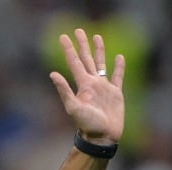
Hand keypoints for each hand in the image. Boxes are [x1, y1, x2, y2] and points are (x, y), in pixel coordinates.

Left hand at [49, 29, 124, 144]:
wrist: (102, 137)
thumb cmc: (86, 125)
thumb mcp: (73, 107)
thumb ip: (64, 90)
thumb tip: (52, 74)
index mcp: (82, 85)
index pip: (74, 62)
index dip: (68, 49)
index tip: (63, 36)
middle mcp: (92, 83)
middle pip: (86, 59)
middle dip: (82, 45)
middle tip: (78, 30)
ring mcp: (104, 87)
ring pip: (101, 63)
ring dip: (99, 50)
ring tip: (97, 37)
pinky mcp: (116, 93)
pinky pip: (117, 76)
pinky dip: (119, 66)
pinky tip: (119, 57)